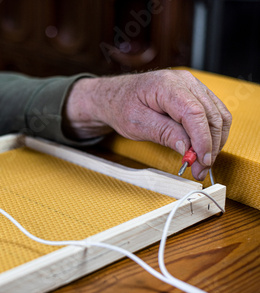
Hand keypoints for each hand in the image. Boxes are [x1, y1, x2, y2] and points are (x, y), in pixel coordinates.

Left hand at [64, 70, 231, 180]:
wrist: (115, 96)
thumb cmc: (121, 106)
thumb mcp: (136, 124)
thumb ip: (163, 133)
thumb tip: (187, 148)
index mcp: (166, 84)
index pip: (194, 112)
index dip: (202, 139)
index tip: (202, 160)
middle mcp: (184, 81)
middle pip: (211, 115)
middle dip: (210, 146)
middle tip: (201, 169)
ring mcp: (192, 85)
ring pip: (218, 115)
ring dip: (215, 142)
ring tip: (201, 164)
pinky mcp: (196, 94)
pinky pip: (214, 114)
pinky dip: (212, 134)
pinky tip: (202, 150)